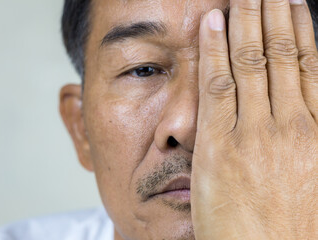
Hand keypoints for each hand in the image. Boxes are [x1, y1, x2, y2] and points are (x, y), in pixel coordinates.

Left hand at [192, 0, 316, 238]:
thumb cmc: (298, 229)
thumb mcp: (317, 176)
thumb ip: (312, 136)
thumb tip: (308, 103)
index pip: (308, 64)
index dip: (299, 27)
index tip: (292, 2)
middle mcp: (293, 125)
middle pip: (281, 54)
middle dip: (272, 13)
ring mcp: (256, 133)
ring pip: (252, 62)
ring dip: (247, 21)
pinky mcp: (221, 146)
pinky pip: (217, 87)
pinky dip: (216, 51)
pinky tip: (212, 24)